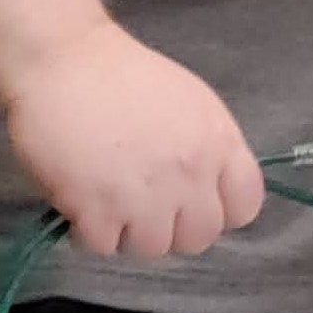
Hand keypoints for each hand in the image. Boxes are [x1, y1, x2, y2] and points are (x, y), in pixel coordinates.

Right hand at [1, 21, 264, 257]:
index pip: (245, 207)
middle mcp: (190, 173)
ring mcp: (145, 195)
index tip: (194, 203)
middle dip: (173, 228)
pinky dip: (91, 232)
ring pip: (151, 249)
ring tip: (111, 201)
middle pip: (199, 238)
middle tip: (146, 207)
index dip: (219, 211)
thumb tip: (205, 189)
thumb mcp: (192, 105)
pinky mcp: (96, 210)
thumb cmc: (126, 77)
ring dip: (129, 232)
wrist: (67, 63)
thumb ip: (208, 148)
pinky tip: (83, 202)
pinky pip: (103, 247)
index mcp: (219, 142)